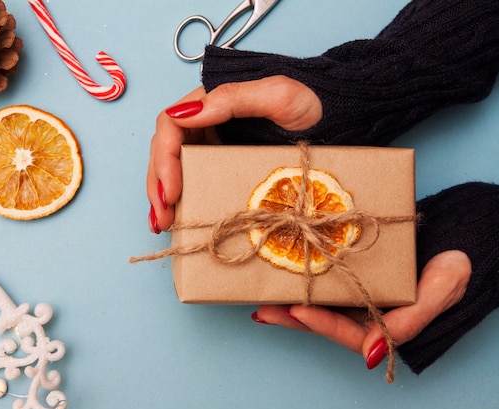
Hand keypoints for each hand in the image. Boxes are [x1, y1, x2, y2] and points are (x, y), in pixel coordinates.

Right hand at [146, 75, 322, 232]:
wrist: (339, 119)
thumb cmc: (312, 102)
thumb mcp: (276, 95)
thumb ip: (231, 99)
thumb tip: (184, 114)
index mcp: (211, 101)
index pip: (170, 126)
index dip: (164, 159)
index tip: (171, 190)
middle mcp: (207, 121)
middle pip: (167, 150)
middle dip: (159, 185)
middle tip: (161, 217)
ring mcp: (215, 142)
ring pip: (176, 167)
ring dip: (164, 195)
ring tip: (162, 223)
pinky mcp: (225, 161)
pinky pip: (196, 178)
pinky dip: (182, 198)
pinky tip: (177, 217)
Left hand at [251, 250, 470, 369]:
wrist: (452, 241)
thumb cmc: (451, 268)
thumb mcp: (441, 292)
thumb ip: (411, 322)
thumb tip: (372, 354)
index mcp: (383, 325)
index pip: (347, 332)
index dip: (321, 323)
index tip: (297, 310)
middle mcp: (362, 313)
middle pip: (321, 321)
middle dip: (289, 317)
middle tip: (263, 310)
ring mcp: (353, 294)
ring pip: (316, 302)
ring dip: (286, 301)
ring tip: (259, 299)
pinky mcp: (346, 274)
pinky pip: (321, 280)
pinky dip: (299, 279)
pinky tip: (276, 276)